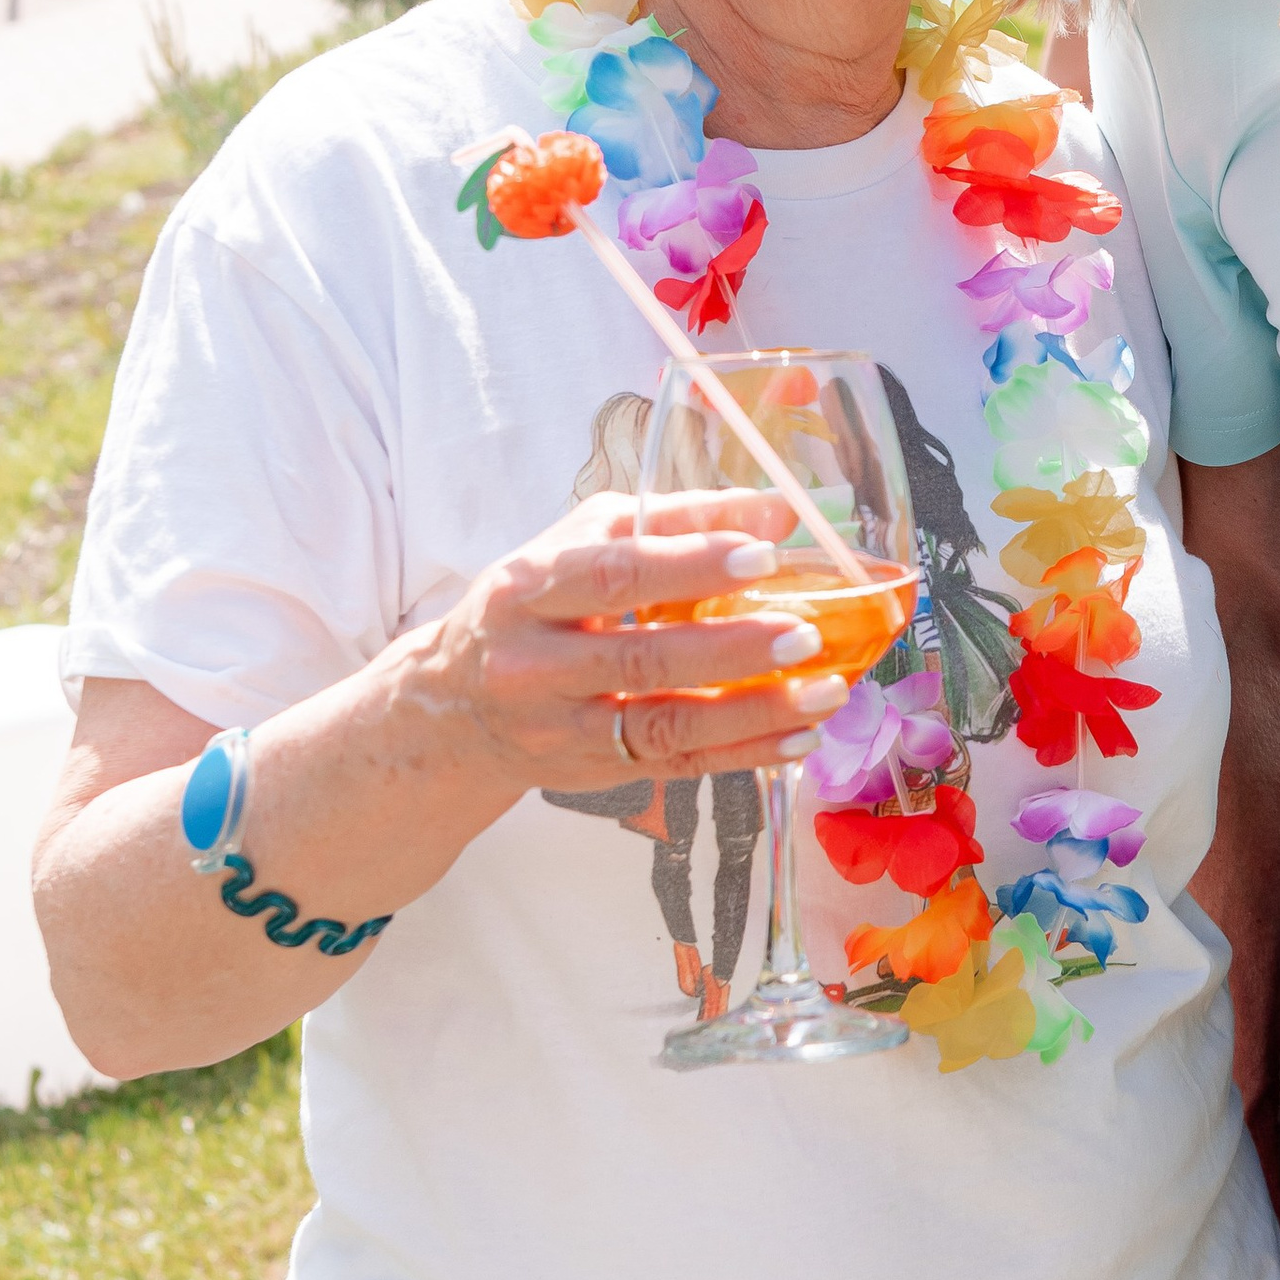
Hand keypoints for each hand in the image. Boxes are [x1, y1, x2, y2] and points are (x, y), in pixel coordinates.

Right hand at [395, 490, 853, 796]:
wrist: (453, 706)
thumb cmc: (533, 605)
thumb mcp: (581, 540)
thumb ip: (675, 518)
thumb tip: (775, 508)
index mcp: (527, 590)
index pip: (611, 575)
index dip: (687, 565)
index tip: (761, 554)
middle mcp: (535, 666)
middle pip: (640, 659)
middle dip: (732, 648)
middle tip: (807, 632)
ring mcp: (562, 729)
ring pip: (664, 725)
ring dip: (755, 710)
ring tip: (826, 690)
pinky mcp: (593, 771)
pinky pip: (678, 765)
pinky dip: (745, 752)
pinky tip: (800, 735)